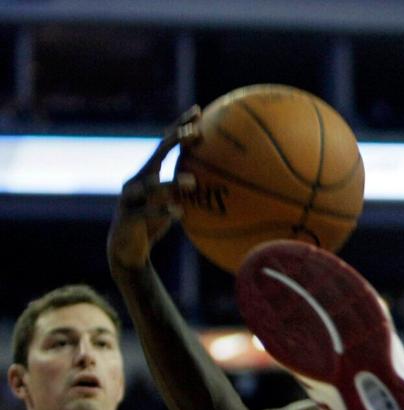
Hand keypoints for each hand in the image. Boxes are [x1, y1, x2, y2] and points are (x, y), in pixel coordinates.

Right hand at [107, 105, 200, 270]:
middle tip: (193, 134)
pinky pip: (146, 212)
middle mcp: (137, 180)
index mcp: (148, 172)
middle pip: (156, 154)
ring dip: (172, 182)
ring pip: (150, 185)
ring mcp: (130, 197)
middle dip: (173, 141)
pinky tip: (179, 212)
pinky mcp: (128, 217)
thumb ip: (188, 188)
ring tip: (192, 181)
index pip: (165, 143)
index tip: (197, 111)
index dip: (179, 126)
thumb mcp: (174, 201)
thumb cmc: (154, 222)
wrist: (127, 249)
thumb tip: (222, 180)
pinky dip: (162, 211)